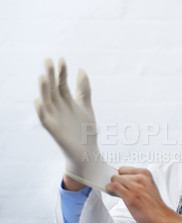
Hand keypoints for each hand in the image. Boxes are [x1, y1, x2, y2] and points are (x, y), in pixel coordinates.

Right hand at [35, 58, 116, 189]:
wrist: (88, 150)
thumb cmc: (86, 129)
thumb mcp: (86, 106)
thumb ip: (84, 89)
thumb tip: (81, 69)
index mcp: (67, 101)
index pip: (62, 83)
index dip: (62, 72)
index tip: (62, 59)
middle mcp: (59, 107)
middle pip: (53, 88)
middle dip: (51, 75)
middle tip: (48, 60)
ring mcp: (55, 117)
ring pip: (47, 101)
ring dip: (44, 89)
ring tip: (42, 77)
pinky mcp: (53, 129)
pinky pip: (44, 119)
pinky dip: (41, 110)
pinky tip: (39, 101)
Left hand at [106, 166, 181, 222]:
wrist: (162, 218)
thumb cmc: (154, 206)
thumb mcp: (147, 187)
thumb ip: (136, 182)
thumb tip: (120, 181)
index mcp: (146, 174)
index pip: (123, 169)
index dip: (120, 177)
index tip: (119, 182)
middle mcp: (141, 178)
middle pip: (118, 174)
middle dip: (116, 182)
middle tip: (118, 191)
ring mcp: (136, 186)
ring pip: (115, 179)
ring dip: (112, 187)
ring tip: (117, 194)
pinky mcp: (131, 196)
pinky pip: (113, 186)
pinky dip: (110, 189)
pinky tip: (112, 193)